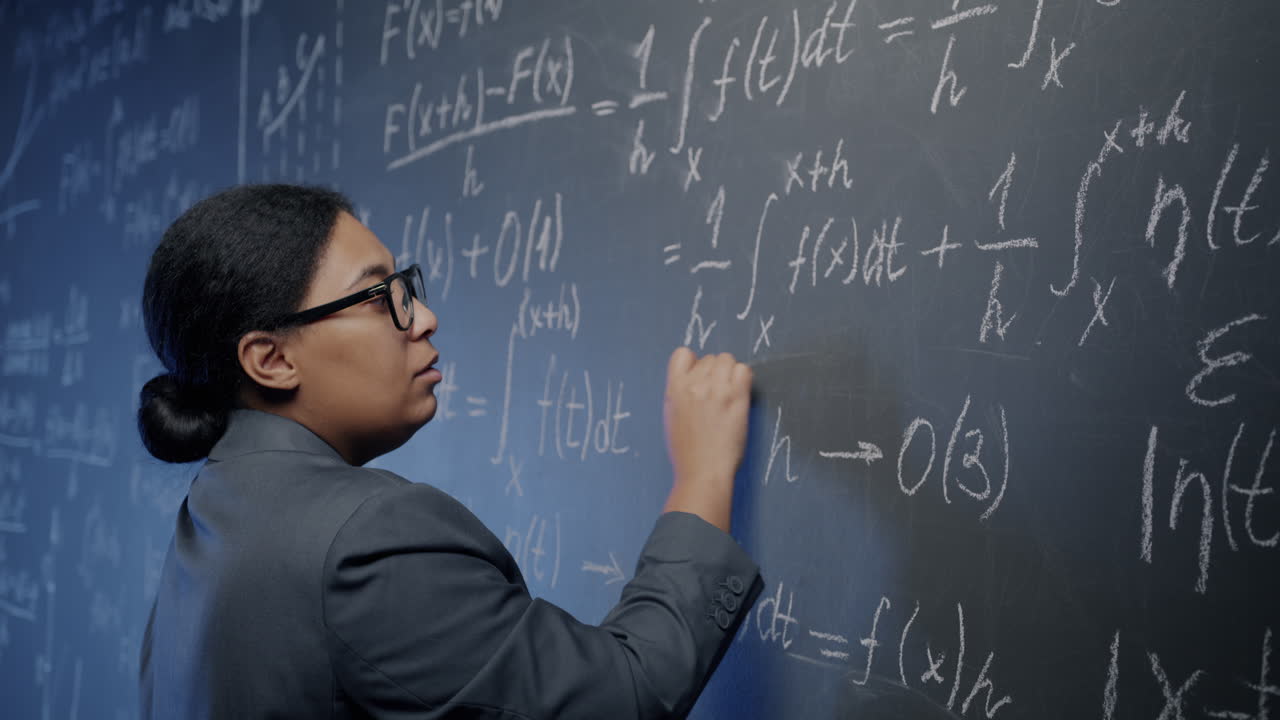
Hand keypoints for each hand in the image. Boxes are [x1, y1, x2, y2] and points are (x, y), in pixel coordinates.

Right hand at [662, 347, 752, 531]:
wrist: (702, 471)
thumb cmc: (687, 452)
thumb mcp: (673, 416)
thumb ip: (681, 393)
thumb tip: (696, 381)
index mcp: (674, 388)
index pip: (683, 354)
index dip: (694, 364)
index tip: (699, 379)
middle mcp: (694, 384)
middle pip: (710, 358)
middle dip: (715, 372)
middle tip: (717, 396)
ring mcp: (716, 389)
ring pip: (728, 360)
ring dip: (730, 374)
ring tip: (729, 396)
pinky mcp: (736, 397)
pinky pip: (744, 370)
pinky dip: (744, 379)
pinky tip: (739, 397)